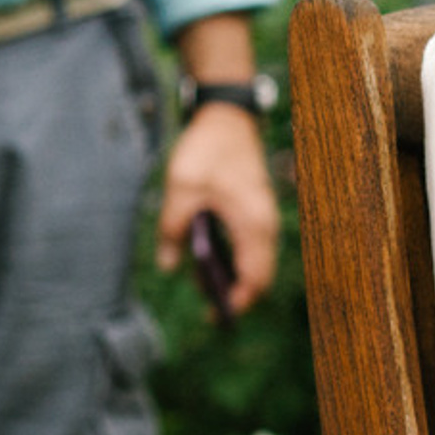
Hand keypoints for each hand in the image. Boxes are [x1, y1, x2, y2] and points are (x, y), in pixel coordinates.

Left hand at [154, 103, 278, 315]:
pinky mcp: (257, 212)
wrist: (228, 118)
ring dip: (234, 277)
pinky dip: (236, 260)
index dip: (238, 302)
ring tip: (202, 281)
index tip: (215, 316)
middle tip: (205, 306)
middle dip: (236, 295)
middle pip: (260, 276)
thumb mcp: (180, 189)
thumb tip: (168, 267)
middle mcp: (265, 225)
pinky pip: (253, 247)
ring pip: (258, 263)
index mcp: (252, 224)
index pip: (256, 278)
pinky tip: (209, 259)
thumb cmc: (207, 150)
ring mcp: (264, 218)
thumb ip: (173, 229)